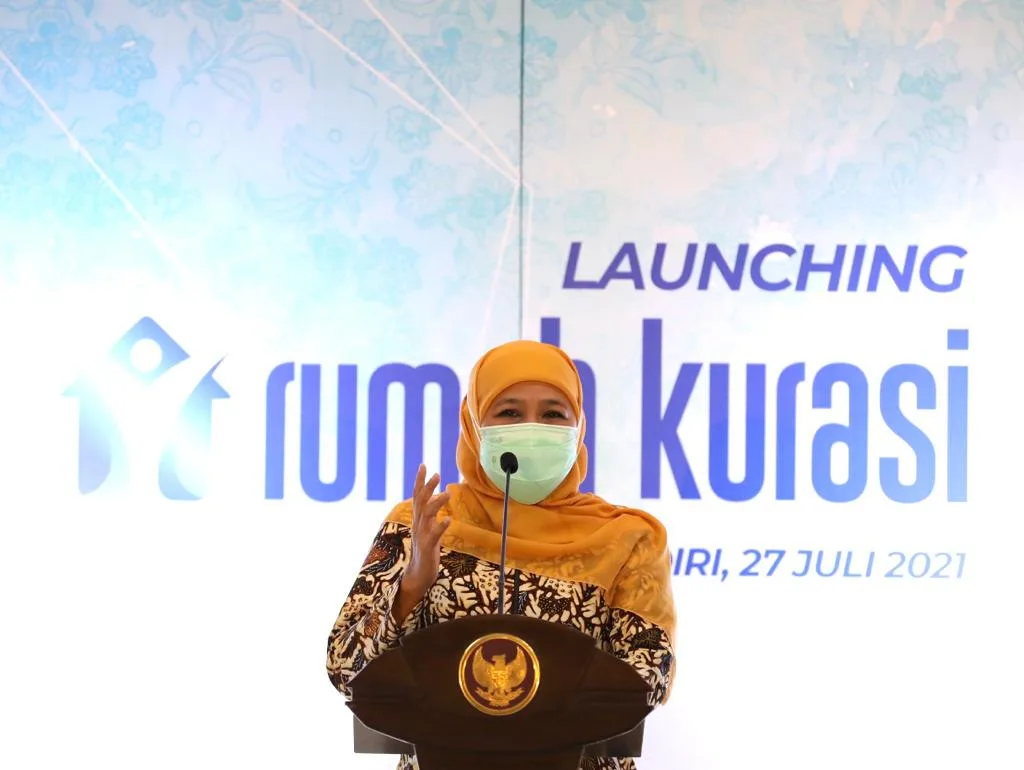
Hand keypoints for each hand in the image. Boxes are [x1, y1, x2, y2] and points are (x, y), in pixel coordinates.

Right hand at [394, 465, 450, 621]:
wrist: (418, 574)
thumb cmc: (426, 550)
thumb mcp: (428, 528)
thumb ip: (431, 513)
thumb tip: (438, 496)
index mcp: (418, 519)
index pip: (417, 496)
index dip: (420, 481)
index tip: (423, 465)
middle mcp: (418, 524)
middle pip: (420, 502)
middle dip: (427, 487)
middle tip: (436, 474)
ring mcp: (422, 535)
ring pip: (426, 516)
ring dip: (436, 503)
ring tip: (447, 493)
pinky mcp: (427, 547)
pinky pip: (434, 535)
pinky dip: (440, 526)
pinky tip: (448, 519)